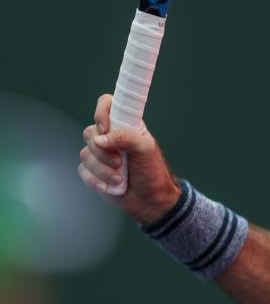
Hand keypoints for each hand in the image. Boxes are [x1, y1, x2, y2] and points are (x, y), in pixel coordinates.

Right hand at [78, 94, 180, 225]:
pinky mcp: (93, 171)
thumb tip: (100, 139)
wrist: (150, 199)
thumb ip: (125, 137)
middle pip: (90, 132)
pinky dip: (95, 180)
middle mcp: (111, 136)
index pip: (107, 104)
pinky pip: (83, 170)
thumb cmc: (152, 170)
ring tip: (119, 179)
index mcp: (125, 124)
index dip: (101, 112)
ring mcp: (100, 154)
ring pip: (85, 154)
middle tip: (120, 162)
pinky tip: (109, 186)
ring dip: (102, 169)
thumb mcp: (145, 149)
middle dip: (103, 152)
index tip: (106, 128)